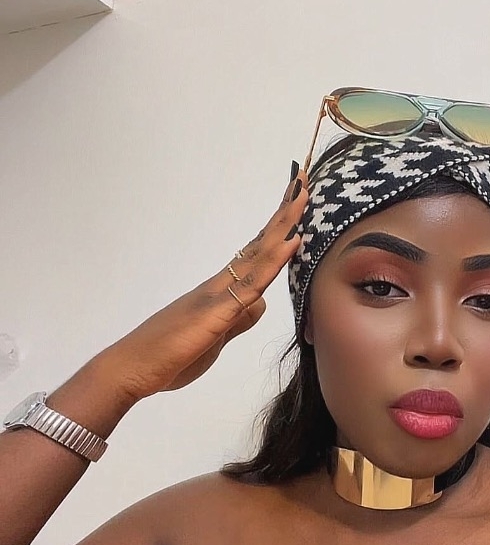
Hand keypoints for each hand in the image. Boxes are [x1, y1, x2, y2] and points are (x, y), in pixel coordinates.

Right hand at [103, 164, 307, 401]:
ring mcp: (218, 294)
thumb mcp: (214, 338)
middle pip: (260, 242)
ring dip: (282, 224)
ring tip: (302, 194)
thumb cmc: (168, 356)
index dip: (277, 227)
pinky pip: (252, 283)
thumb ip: (236, 319)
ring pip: (259, 253)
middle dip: (283, 212)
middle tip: (302, 176)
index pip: (256, 252)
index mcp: (221, 290)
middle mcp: (220, 283)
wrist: (131, 368)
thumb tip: (257, 303)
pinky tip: (291, 242)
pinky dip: (274, 260)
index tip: (294, 200)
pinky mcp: (217, 312)